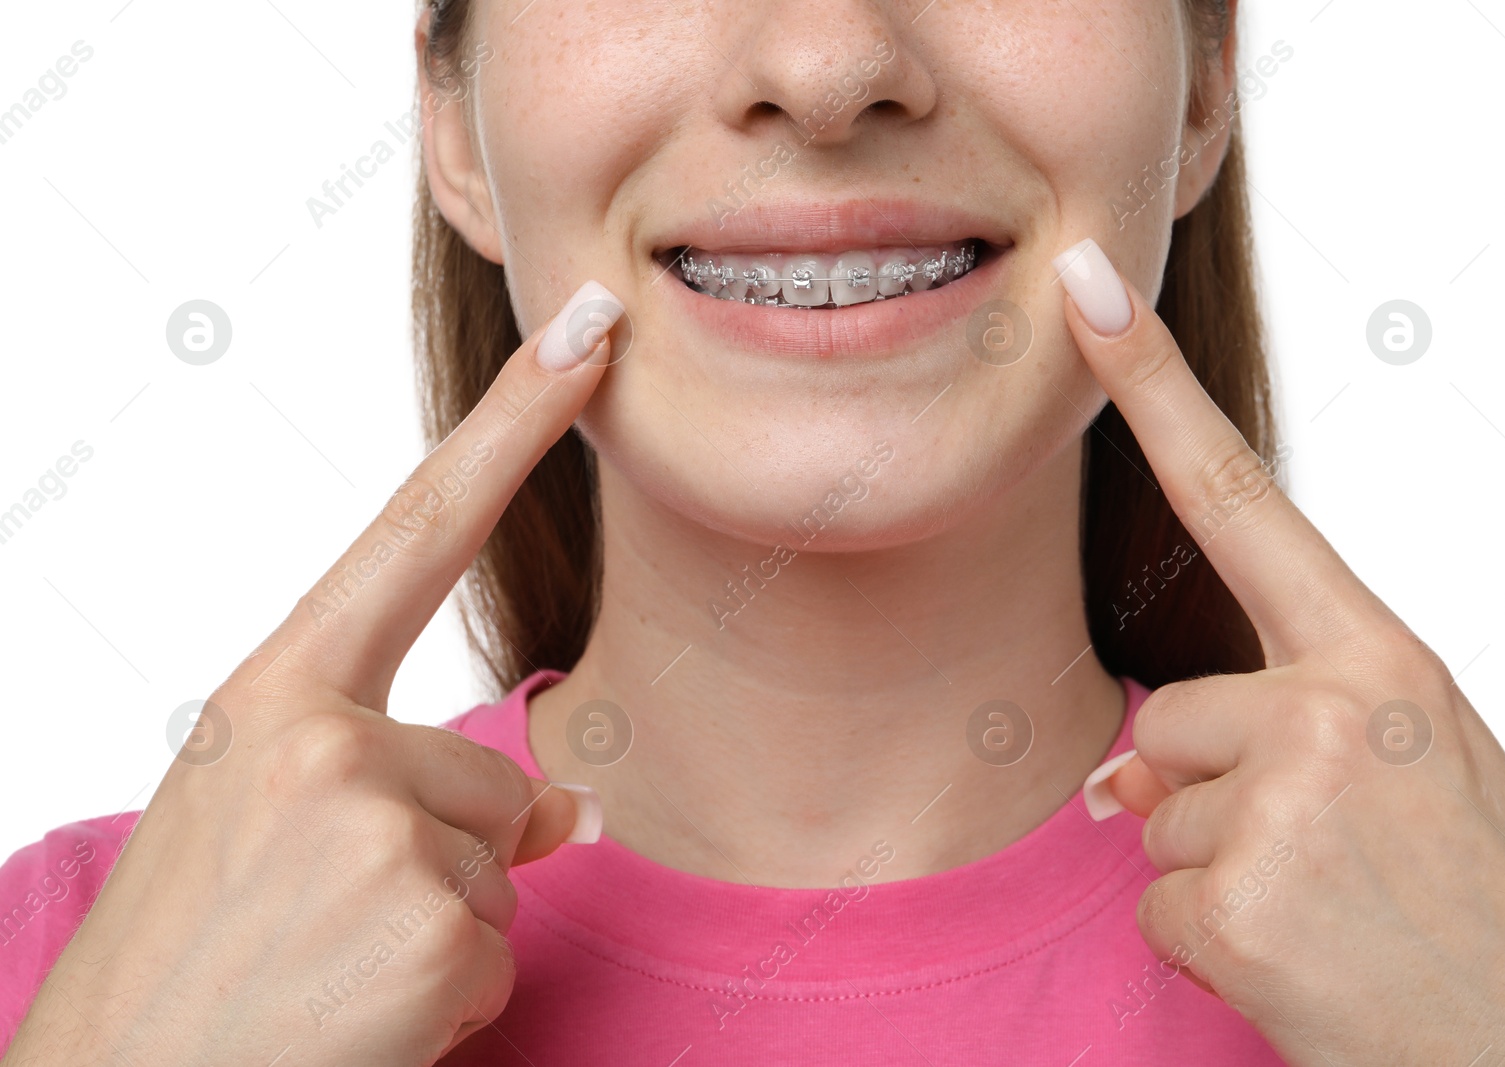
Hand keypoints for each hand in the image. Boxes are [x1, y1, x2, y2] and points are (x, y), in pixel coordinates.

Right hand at [3, 281, 624, 1066]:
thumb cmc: (189, 958)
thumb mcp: (269, 831)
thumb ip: (399, 781)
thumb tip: (574, 807)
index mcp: (275, 694)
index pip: (419, 527)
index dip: (516, 421)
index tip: (591, 328)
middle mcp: (322, 737)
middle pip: (492, 773)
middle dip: (446, 861)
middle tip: (318, 931)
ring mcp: (375, 827)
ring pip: (505, 865)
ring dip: (439, 933)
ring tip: (324, 977)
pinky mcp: (426, 924)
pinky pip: (502, 949)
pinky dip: (449, 1002)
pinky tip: (355, 1023)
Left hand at [1054, 239, 1504, 1065]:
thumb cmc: (1477, 909)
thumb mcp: (1406, 780)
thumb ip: (1273, 735)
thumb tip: (1116, 775)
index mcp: (1385, 659)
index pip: (1241, 498)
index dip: (1152, 389)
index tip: (1086, 291)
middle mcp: (1336, 706)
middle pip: (1173, 715)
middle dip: (1215, 798)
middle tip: (1334, 865)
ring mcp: (1286, 803)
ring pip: (1160, 815)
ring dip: (1221, 877)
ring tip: (1332, 918)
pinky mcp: (1242, 902)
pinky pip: (1156, 906)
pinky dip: (1210, 950)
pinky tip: (1301, 967)